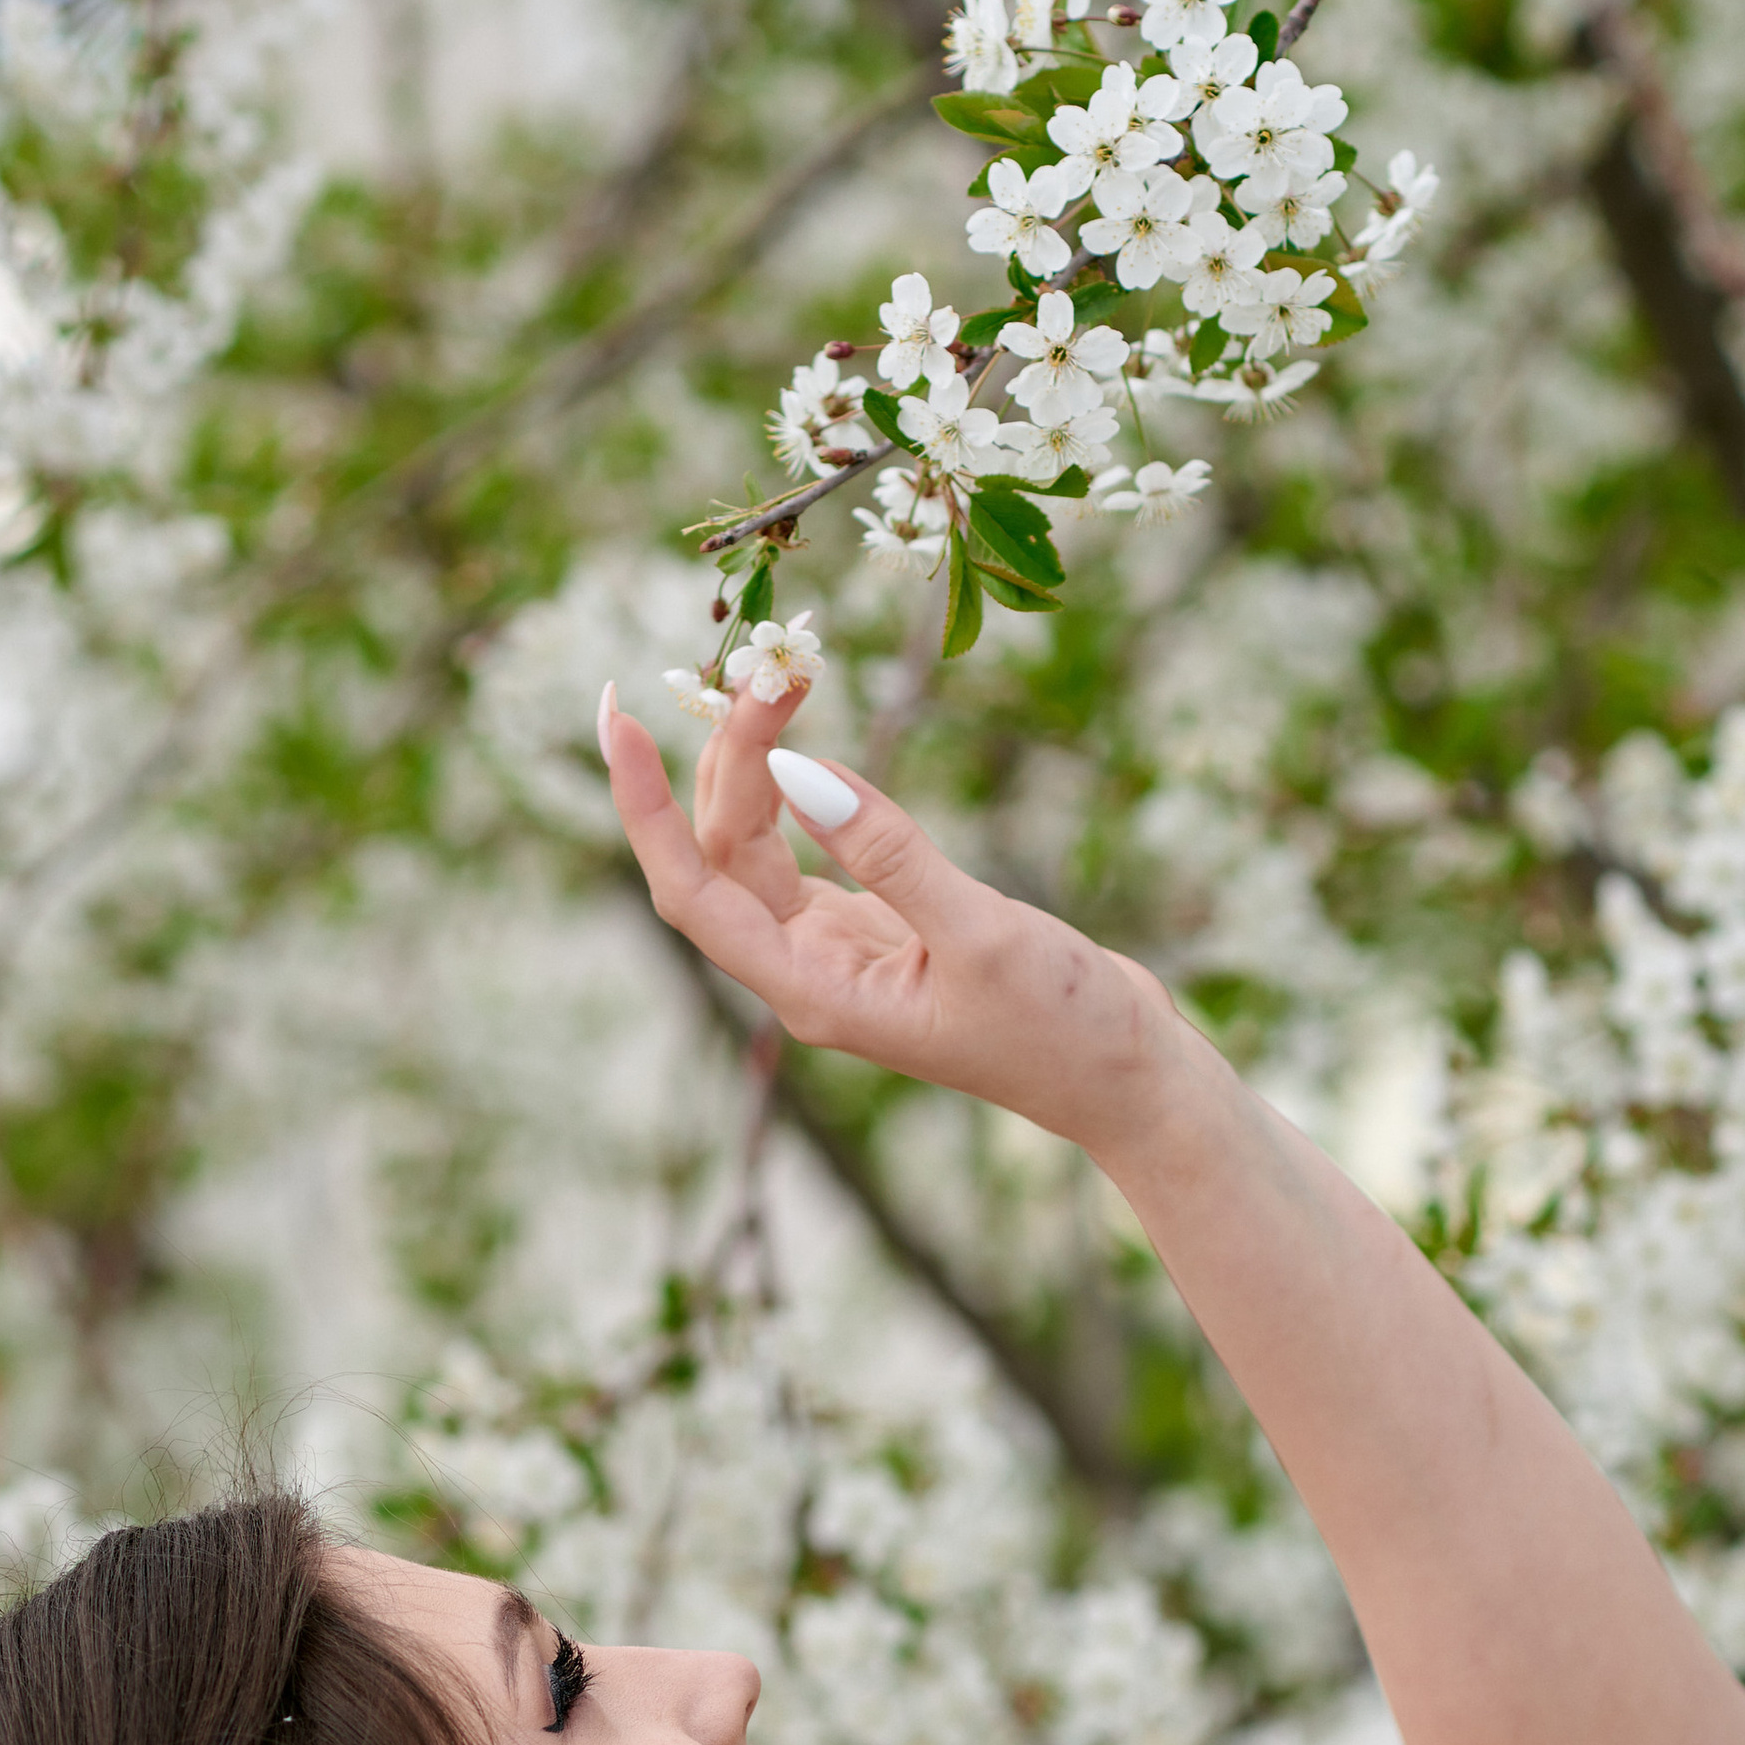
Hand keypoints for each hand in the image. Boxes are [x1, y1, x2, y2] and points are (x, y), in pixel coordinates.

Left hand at [600, 675, 1221, 1166]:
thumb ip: (888, 850)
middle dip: (729, 755)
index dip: (645, 808)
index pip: (691, 891)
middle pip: (723, 853)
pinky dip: (800, 788)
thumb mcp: (979, 931)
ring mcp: (837, 953)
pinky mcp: (876, 930)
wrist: (1124, 1078)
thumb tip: (800, 767)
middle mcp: (807, 975)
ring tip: (785, 680)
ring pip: (759, 846)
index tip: (619, 718)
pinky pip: (806, 849)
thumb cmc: (1062, 1027)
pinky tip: (803, 735)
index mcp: (813, 993)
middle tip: (772, 666)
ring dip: (758, 763)